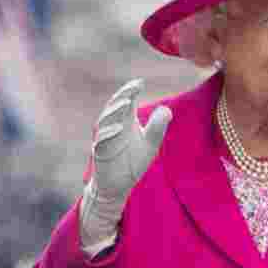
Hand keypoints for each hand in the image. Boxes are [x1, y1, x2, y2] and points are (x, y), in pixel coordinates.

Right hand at [78, 79, 165, 249]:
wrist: (119, 185)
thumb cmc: (133, 161)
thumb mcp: (150, 143)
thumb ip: (157, 127)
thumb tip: (167, 109)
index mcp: (125, 121)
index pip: (127, 101)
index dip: (131, 90)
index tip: (141, 82)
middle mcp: (113, 126)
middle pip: (115, 106)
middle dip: (123, 95)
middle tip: (134, 87)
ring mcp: (105, 139)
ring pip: (105, 120)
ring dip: (115, 111)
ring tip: (126, 103)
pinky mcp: (100, 153)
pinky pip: (101, 141)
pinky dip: (109, 133)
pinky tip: (119, 128)